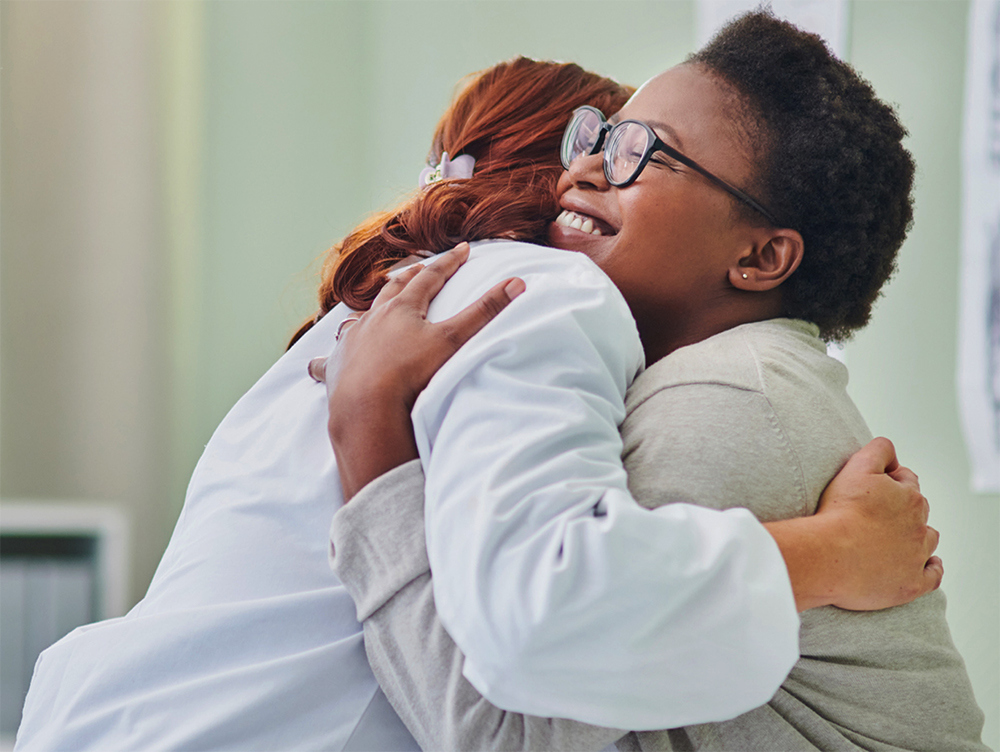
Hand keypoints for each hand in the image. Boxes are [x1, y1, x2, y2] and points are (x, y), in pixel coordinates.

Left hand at [309, 242, 524, 498]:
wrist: (368, 405)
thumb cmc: (412, 372)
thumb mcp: (454, 340)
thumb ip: (485, 311)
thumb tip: (517, 282)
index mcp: (403, 308)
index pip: (430, 277)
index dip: (448, 263)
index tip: (462, 250)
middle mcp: (373, 319)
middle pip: (393, 291)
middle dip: (408, 278)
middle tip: (417, 270)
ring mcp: (352, 342)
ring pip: (359, 319)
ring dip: (369, 312)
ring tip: (373, 310)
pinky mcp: (335, 368)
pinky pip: (326, 361)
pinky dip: (325, 359)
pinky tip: (317, 363)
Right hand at [816, 437, 941, 609]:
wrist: (829, 554)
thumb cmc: (840, 512)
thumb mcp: (858, 466)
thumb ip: (879, 450)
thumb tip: (891, 449)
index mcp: (910, 498)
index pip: (907, 481)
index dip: (890, 481)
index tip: (872, 488)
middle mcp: (919, 526)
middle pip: (919, 511)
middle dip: (903, 508)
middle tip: (877, 513)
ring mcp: (916, 557)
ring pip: (927, 541)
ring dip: (917, 537)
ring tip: (897, 538)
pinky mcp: (911, 584)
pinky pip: (931, 576)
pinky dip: (931, 569)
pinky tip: (926, 565)